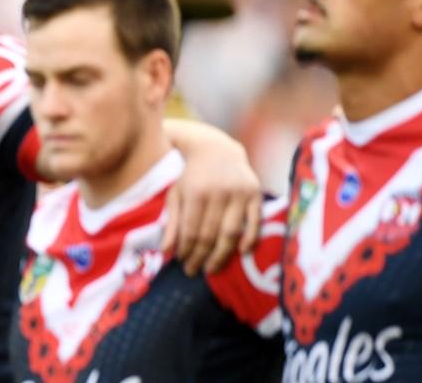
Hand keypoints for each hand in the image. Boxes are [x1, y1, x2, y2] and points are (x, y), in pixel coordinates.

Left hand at [162, 120, 261, 274]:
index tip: (182, 263)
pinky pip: (255, 221)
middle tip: (194, 271)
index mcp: (196, 191)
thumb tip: (165, 253)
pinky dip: (250, 238)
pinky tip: (242, 253)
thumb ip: (171, 222)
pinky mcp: (256, 194)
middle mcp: (219, 192)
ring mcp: (240, 193)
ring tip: (212, 269)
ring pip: (232, 232)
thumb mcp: (175, 194)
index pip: (191, 230)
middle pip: (210, 234)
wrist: (216, 150)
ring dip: (222, 254)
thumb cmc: (190, 176)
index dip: (186, 250)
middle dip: (201, 257)